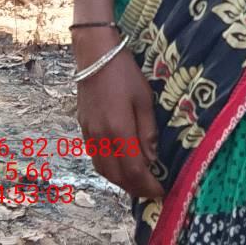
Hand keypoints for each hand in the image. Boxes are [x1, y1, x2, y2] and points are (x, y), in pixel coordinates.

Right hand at [74, 28, 164, 198]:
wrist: (95, 55)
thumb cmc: (124, 73)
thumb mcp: (144, 98)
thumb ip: (147, 131)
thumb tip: (152, 158)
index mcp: (118, 131)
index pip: (133, 171)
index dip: (148, 185)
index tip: (161, 191)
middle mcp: (100, 138)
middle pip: (116, 176)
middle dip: (135, 188)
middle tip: (151, 190)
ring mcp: (89, 134)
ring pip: (103, 170)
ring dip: (120, 181)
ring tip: (137, 182)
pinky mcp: (83, 128)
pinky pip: (96, 158)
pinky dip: (109, 169)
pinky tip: (119, 165)